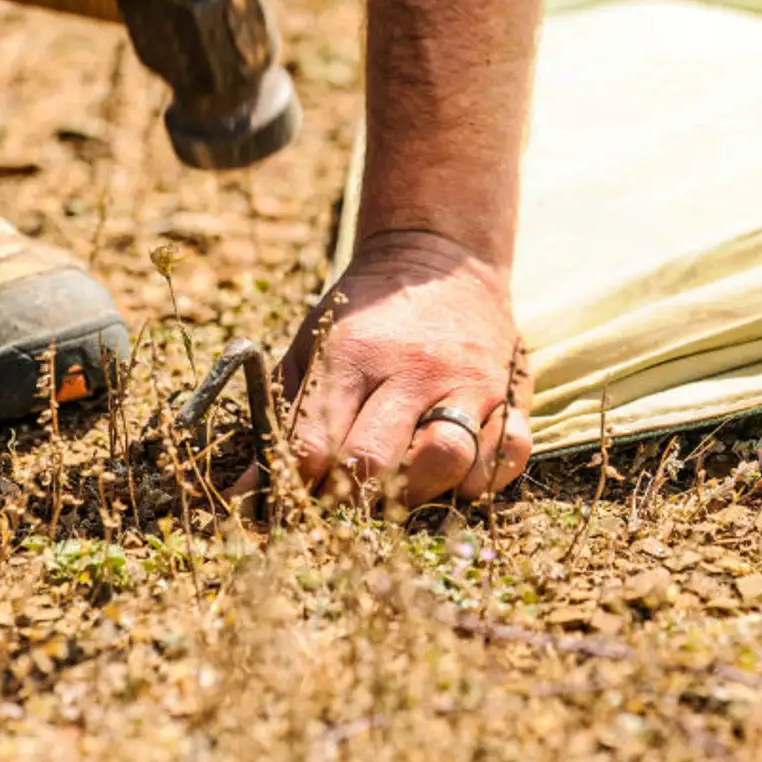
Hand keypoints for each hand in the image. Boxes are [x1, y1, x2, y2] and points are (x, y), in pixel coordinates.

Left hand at [268, 228, 532, 507]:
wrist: (442, 260)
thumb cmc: (367, 319)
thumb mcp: (314, 347)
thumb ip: (285, 418)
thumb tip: (249, 495)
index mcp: (354, 354)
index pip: (318, 443)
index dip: (300, 484)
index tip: (299, 497)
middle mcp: (414, 368)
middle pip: (378, 460)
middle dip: (355, 497)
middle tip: (351, 500)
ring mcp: (469, 380)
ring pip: (450, 461)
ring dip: (422, 492)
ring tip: (405, 489)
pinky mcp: (512, 390)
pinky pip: (509, 454)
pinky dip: (483, 479)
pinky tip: (459, 473)